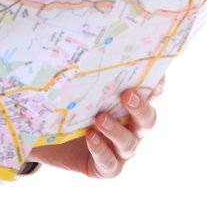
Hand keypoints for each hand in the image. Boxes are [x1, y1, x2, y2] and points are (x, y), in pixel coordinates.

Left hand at [28, 80, 162, 177]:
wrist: (49, 137)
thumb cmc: (67, 105)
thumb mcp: (74, 86)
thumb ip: (84, 70)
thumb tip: (79, 38)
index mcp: (129, 105)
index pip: (151, 93)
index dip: (157, 84)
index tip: (155, 73)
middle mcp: (131, 127)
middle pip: (148, 119)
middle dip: (141, 107)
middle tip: (127, 94)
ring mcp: (120, 149)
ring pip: (129, 142)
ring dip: (116, 130)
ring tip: (100, 118)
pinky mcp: (106, 167)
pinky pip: (110, 163)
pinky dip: (101, 150)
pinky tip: (90, 137)